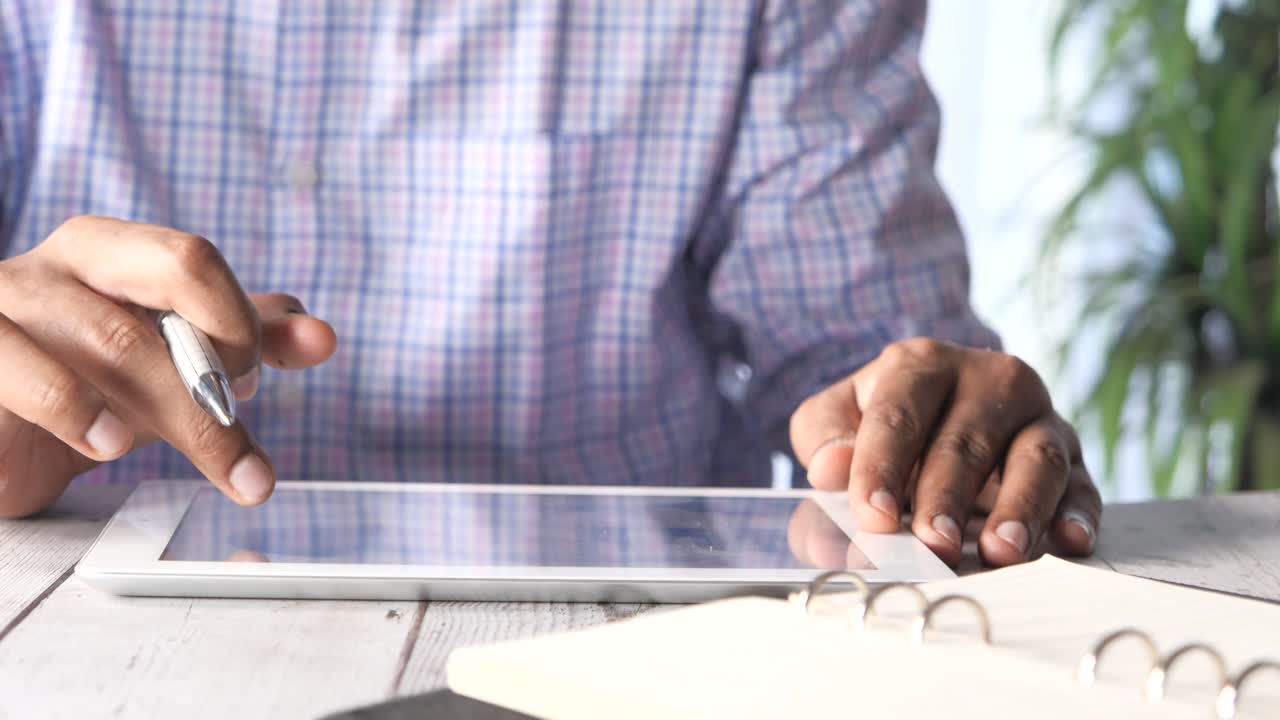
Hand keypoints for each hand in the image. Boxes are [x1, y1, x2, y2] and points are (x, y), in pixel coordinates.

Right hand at [0, 216, 336, 517]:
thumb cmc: (73, 393)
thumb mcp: (163, 371)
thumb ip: (237, 344)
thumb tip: (320, 335)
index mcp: (110, 254)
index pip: (197, 259)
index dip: (241, 323)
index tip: (252, 386)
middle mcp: (56, 265)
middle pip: (175, 271)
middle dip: (226, 355)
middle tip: (242, 420)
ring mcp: (4, 304)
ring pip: (114, 336)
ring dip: (181, 406)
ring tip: (211, 455)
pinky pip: (22, 368)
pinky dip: (77, 407)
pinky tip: (109, 442)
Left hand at [789, 338, 1100, 566]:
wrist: (941, 411)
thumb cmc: (883, 422)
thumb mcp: (836, 417)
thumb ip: (824, 437)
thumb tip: (830, 467)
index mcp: (921, 365)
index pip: (898, 415)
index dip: (882, 466)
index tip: (873, 516)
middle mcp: (988, 379)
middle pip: (967, 440)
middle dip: (947, 496)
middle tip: (932, 545)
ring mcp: (1036, 415)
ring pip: (1037, 458)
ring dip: (1021, 507)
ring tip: (1000, 551)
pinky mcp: (1072, 453)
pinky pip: (1082, 483)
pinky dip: (1078, 513)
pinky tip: (1068, 542)